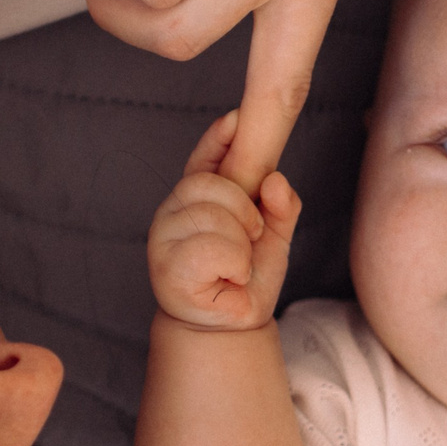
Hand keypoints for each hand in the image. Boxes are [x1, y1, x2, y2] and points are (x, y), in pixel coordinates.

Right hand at [148, 111, 301, 330]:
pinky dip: (233, 264)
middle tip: (251, 236)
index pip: (203, 161)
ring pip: (213, 216)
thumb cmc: (247, 277)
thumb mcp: (275, 235)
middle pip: (210, 184)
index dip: (217, 139)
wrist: (234, 326)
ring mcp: (165, 239)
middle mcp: (173, 212)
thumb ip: (281, 205)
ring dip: (240, 243)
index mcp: (196, 199)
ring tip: (237, 263)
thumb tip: (276, 180)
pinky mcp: (167, 267)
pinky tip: (229, 278)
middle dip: (243, 208)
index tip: (237, 119)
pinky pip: (211, 248)